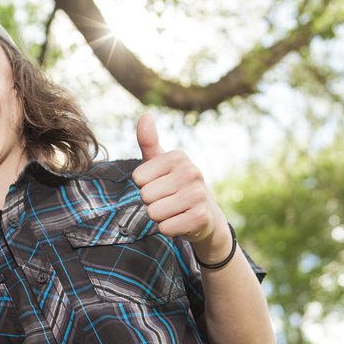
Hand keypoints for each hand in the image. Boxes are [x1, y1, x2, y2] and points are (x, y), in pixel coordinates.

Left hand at [131, 113, 227, 255]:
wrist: (205, 215)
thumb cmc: (175, 185)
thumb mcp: (160, 163)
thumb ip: (148, 141)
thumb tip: (145, 115)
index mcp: (178, 157)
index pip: (138, 178)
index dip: (145, 185)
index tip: (160, 184)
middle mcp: (192, 172)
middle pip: (145, 196)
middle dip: (152, 202)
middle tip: (168, 199)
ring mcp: (198, 195)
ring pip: (153, 212)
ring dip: (159, 216)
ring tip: (174, 210)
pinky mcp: (200, 218)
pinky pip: (165, 228)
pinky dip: (168, 228)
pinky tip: (181, 221)